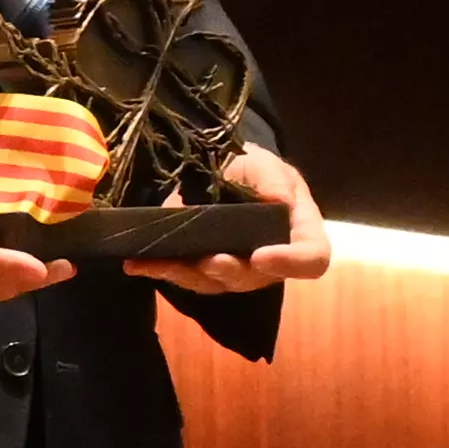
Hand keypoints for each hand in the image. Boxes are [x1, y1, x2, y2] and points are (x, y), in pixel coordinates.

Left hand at [145, 141, 327, 294]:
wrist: (227, 174)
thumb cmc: (256, 171)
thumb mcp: (266, 164)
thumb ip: (272, 178)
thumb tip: (280, 200)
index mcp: (299, 234)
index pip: (311, 260)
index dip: (291, 263)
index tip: (262, 256)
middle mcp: (271, 262)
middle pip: (256, 278)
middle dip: (229, 271)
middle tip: (209, 261)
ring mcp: (237, 271)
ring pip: (214, 283)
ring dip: (184, 275)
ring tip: (156, 263)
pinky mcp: (205, 273)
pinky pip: (186, 277)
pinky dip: (160, 269)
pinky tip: (137, 263)